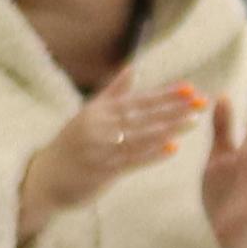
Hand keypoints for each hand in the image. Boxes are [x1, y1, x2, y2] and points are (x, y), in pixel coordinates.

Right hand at [17, 64, 196, 247]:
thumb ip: (113, 92)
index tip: (190, 88)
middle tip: (201, 101)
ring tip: (194, 121)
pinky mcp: (101, 171)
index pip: (138, 99)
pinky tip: (173, 149)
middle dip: (174, 108)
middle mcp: (99, 127)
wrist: (45, 179)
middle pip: (143, 115)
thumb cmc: (71, 146)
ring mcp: (100, 149)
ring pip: (141, 136)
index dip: (165, 94)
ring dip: (169, 128)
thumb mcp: (88, 115)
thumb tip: (133, 68)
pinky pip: (131, 161)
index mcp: (99, 112)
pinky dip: (152, 154)